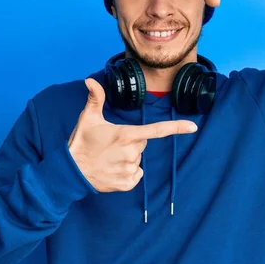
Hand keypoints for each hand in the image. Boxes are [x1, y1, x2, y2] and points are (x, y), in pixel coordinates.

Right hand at [68, 78, 197, 192]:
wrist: (71, 173)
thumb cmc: (81, 143)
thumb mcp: (88, 119)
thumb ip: (95, 98)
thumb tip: (90, 80)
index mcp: (126, 135)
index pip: (157, 130)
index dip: (176, 128)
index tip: (193, 127)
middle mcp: (131, 153)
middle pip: (142, 144)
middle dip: (131, 143)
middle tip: (112, 145)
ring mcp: (129, 169)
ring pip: (138, 160)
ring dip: (127, 158)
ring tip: (109, 158)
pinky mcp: (127, 183)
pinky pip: (136, 175)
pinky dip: (127, 173)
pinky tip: (112, 170)